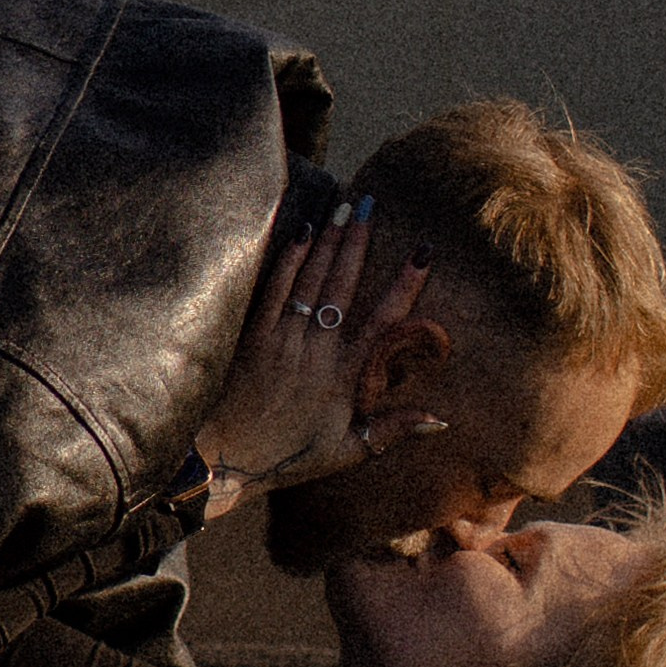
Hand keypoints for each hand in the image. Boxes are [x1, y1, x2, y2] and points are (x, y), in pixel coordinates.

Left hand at [193, 196, 442, 507]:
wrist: (223, 461)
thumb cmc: (286, 458)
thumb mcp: (347, 453)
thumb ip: (393, 430)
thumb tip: (441, 419)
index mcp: (344, 378)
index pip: (383, 322)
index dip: (405, 285)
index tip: (423, 252)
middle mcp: (316, 352)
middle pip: (344, 286)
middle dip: (358, 243)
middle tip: (371, 205)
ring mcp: (283, 340)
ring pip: (312, 281)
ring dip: (329, 242)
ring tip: (344, 207)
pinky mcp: (253, 337)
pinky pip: (275, 289)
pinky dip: (289, 260)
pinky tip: (301, 232)